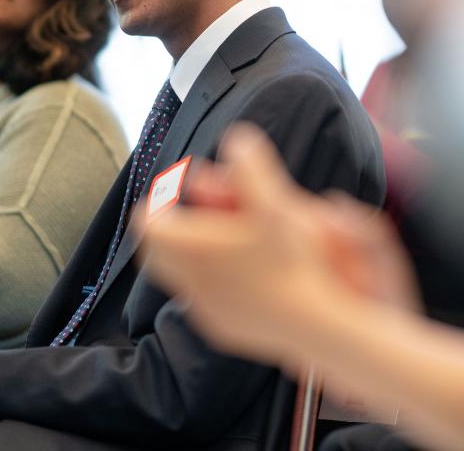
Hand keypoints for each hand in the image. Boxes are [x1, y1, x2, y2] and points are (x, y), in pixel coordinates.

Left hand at [139, 123, 419, 366]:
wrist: (317, 326)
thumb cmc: (293, 262)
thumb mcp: (274, 205)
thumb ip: (250, 167)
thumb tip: (237, 135)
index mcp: (191, 248)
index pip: (146, 222)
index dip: (159, 202)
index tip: (176, 191)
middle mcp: (189, 280)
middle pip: (154, 250)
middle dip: (167, 228)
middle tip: (186, 211)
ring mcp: (202, 308)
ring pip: (174, 275)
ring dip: (186, 253)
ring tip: (211, 236)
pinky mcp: (220, 328)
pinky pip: (197, 298)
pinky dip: (205, 278)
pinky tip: (232, 269)